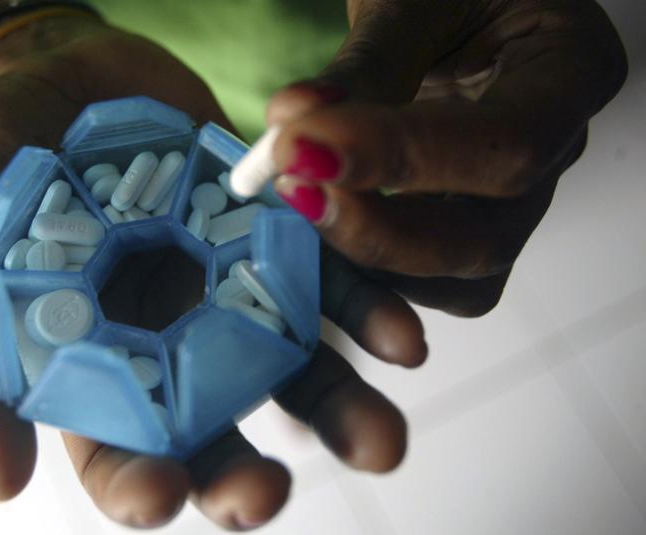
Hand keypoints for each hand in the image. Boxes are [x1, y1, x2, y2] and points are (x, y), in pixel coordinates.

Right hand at [0, 16, 425, 529]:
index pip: (121, 452)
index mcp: (98, 369)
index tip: (158, 493)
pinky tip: (401, 339)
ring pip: (292, 371)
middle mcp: (174, 346)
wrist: (56, 74)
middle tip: (269, 493)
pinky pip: (330, 282)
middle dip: (247, 474)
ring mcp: (231, 292)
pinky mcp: (276, 236)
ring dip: (338, 410)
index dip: (139, 484)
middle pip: (217, 430)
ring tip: (380, 440)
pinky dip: (366, 312)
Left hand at [267, 0, 627, 315]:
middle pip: (487, 238)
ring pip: (461, 279)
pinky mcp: (469, 226)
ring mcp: (515, 201)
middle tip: (294, 185)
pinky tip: (324, 227)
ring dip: (370, 266)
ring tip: (302, 205)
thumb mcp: (414, 1)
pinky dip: (372, 275)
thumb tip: (292, 127)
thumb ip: (367, 64)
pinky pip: (432, 280)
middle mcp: (556, 154)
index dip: (404, 159)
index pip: (506, 145)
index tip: (305, 147)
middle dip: (378, 232)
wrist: (453, 8)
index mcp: (570, 76)